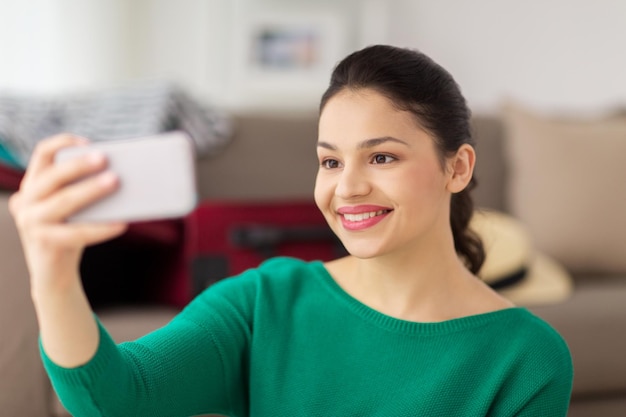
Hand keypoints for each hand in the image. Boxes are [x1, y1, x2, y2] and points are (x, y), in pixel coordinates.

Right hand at [9, 134, 127, 294]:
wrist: (55, 275)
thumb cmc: (72, 233)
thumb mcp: (75, 208)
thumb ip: (85, 190)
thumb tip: (121, 174)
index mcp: (33, 185)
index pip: (42, 154)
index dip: (63, 143)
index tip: (88, 141)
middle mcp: (26, 201)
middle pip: (52, 176)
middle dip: (79, 165)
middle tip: (105, 157)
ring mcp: (31, 223)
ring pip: (63, 201)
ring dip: (91, 190)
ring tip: (116, 182)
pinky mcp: (44, 243)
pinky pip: (76, 233)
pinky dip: (101, 227)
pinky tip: (122, 223)